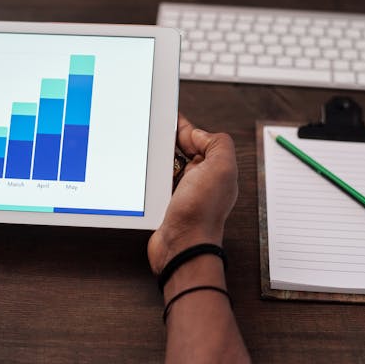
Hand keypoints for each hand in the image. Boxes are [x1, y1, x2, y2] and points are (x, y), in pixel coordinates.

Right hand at [147, 114, 237, 274]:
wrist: (181, 246)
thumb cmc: (201, 213)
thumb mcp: (221, 168)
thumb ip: (217, 144)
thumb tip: (198, 134)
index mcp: (215, 168)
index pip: (199, 138)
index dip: (183, 127)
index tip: (167, 118)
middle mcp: (200, 179)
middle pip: (181, 150)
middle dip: (167, 141)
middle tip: (153, 132)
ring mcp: (181, 192)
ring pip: (166, 164)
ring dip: (157, 158)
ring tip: (146, 150)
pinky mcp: (165, 203)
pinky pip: (155, 182)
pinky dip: (149, 176)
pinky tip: (143, 171)